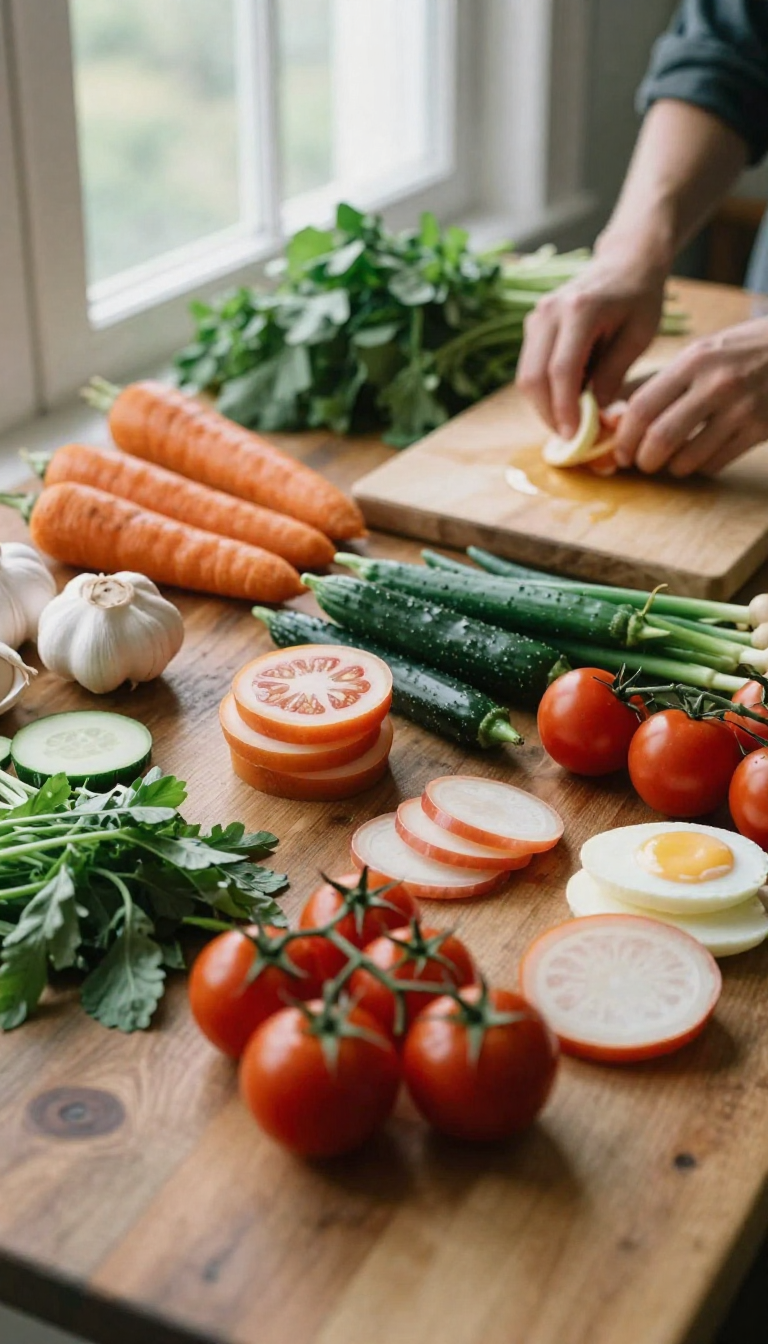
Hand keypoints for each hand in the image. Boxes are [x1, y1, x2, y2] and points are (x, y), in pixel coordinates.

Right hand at [516, 248, 665, 436]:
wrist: (625, 261)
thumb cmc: (640, 297)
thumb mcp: (639, 336)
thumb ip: (614, 373)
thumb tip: (596, 415)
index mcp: (580, 309)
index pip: (561, 370)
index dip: (565, 409)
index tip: (576, 436)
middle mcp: (549, 311)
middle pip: (533, 377)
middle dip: (549, 414)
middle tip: (571, 438)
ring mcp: (536, 316)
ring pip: (526, 376)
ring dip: (544, 406)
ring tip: (571, 422)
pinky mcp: (533, 325)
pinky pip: (530, 367)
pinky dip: (544, 391)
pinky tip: (567, 401)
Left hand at [614, 317, 767, 475]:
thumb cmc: (741, 353)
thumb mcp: (702, 353)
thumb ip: (661, 382)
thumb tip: (615, 415)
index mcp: (694, 360)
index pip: (642, 407)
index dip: (623, 437)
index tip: (620, 450)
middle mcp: (716, 384)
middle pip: (660, 438)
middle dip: (643, 460)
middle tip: (642, 463)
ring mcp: (741, 408)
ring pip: (687, 458)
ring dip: (672, 468)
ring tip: (671, 461)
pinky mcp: (760, 429)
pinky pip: (715, 463)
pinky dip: (701, 467)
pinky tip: (702, 456)